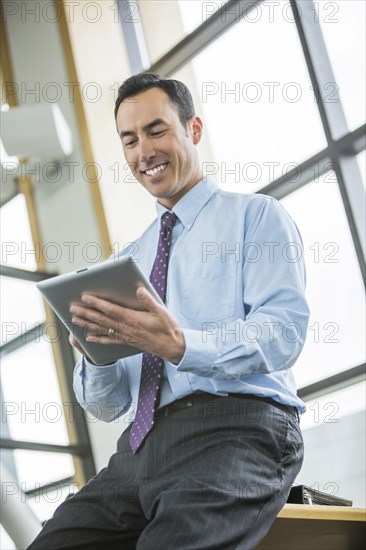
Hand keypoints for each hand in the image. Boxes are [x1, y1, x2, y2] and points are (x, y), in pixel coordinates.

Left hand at [69, 287, 185, 363]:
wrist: (172, 347)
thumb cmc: (167, 328)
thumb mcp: (161, 311)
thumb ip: (148, 300)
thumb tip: (138, 289)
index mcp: (133, 319)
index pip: (111, 309)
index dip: (97, 303)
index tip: (86, 297)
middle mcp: (126, 328)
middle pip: (102, 319)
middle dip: (86, 313)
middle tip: (73, 308)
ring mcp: (125, 336)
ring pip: (102, 329)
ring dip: (87, 324)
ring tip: (74, 320)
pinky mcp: (126, 342)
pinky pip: (109, 340)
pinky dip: (97, 339)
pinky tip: (88, 338)